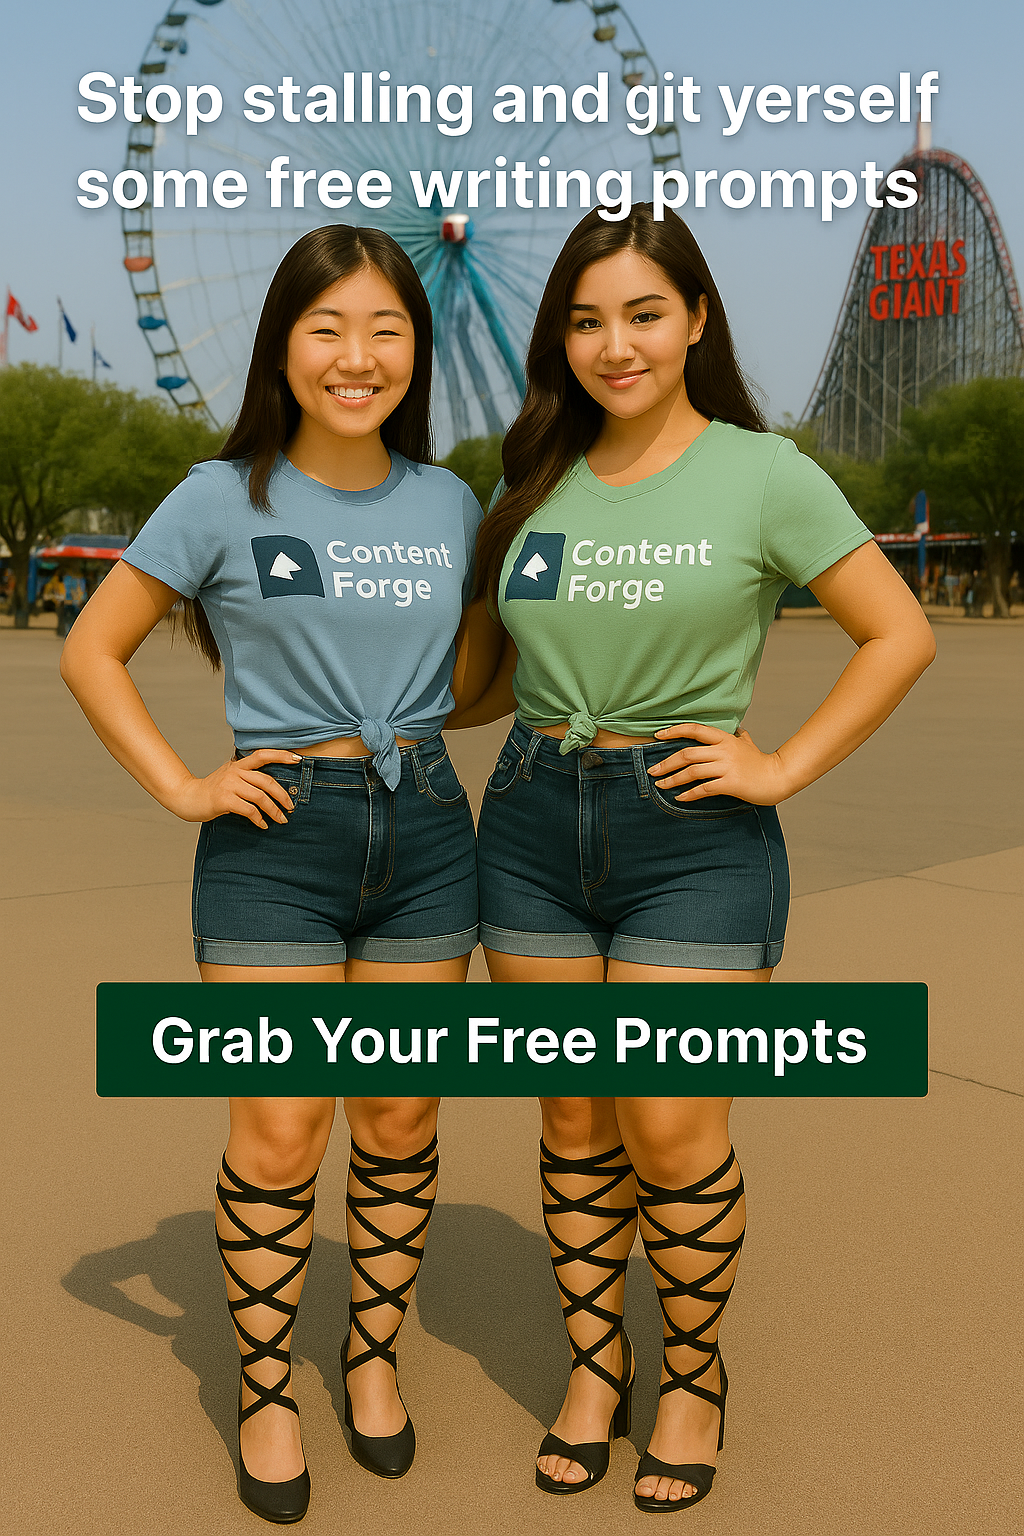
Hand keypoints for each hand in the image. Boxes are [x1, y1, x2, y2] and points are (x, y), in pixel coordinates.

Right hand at [168, 749, 302, 827]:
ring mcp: (229, 785)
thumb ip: (247, 777)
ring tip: (281, 819)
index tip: (298, 758)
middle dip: (283, 796)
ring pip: (260, 797)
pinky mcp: (224, 800)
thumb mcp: (230, 777)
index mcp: (238, 765)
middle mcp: (235, 772)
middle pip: (267, 781)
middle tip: (291, 807)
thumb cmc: (213, 791)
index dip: (281, 755)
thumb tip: (273, 788)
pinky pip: (249, 810)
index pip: (262, 755)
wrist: (188, 798)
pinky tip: (262, 825)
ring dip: (274, 810)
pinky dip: (259, 819)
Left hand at [649, 723, 793, 805]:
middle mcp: (724, 750)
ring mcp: (727, 767)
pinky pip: (704, 789)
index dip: (674, 730)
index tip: (657, 735)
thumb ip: (739, 736)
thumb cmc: (761, 762)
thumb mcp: (748, 744)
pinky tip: (679, 798)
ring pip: (692, 771)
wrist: (778, 777)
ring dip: (672, 779)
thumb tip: (737, 729)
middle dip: (666, 762)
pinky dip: (689, 794)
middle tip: (652, 770)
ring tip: (660, 785)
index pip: (695, 730)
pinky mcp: (730, 783)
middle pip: (687, 753)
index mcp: (725, 739)